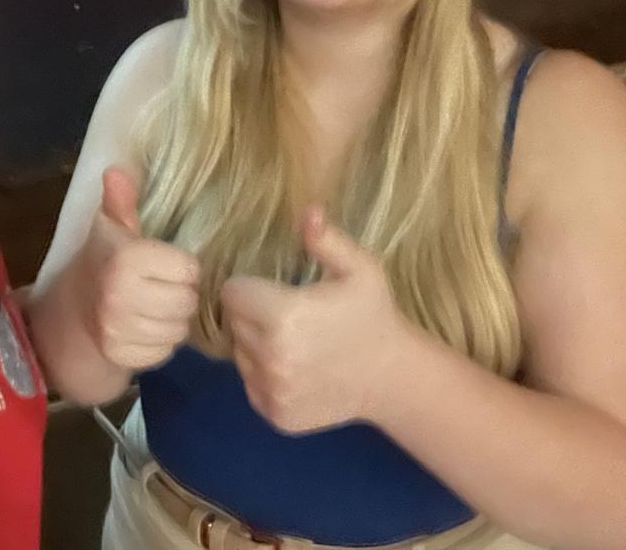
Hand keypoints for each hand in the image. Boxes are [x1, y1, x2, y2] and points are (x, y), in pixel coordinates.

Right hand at [79, 167, 199, 370]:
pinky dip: (160, 342)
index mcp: (125, 259)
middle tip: (163, 287)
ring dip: (173, 319)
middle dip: (181, 294)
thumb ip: (121, 200)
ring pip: (179, 330)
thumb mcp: (111, 228)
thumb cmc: (103, 261)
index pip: (188, 268)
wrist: (71, 311)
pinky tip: (145, 327)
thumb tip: (118, 170)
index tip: (166, 263)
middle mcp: (120, 296)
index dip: (181, 265)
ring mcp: (118, 330)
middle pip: (187, 301)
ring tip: (155, 306)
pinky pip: (165, 353)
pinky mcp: (121, 356)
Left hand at [221, 206, 412, 433]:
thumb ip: (326, 240)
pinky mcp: (275, 415)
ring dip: (256, 347)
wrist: (393, 378)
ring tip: (293, 342)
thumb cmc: (374, 316)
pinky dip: (265, 377)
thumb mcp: (360, 269)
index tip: (273, 291)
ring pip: (240, 357)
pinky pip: (252, 386)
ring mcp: (272, 390)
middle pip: (234, 324)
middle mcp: (271, 356)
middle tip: (286, 317)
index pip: (232, 293)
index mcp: (283, 315)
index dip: (249, 288)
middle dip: (253, 316)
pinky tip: (296, 369)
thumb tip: (307, 210)